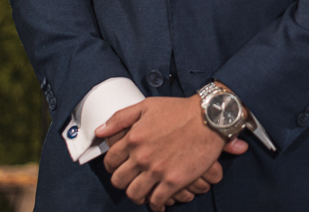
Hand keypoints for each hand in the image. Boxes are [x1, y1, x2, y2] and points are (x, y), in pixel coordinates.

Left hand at [96, 97, 249, 210]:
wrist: (208, 118)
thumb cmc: (179, 110)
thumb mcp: (146, 106)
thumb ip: (120, 118)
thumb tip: (100, 131)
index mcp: (133, 138)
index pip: (110, 161)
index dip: (112, 167)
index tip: (119, 168)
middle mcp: (142, 156)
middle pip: (119, 181)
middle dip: (123, 182)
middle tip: (131, 180)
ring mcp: (157, 170)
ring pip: (134, 194)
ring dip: (137, 195)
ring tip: (143, 192)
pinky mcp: (174, 181)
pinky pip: (157, 200)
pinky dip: (156, 204)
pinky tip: (158, 201)